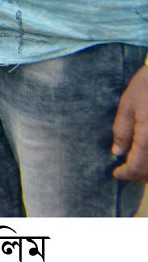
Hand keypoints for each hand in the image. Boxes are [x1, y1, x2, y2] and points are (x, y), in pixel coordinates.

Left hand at [111, 65, 147, 181]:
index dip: (126, 174)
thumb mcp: (127, 106)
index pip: (137, 167)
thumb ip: (122, 131)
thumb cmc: (147, 86)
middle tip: (125, 171)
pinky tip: (147, 155)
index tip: (116, 173)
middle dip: (139, 175)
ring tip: (137, 166)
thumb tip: (118, 152)